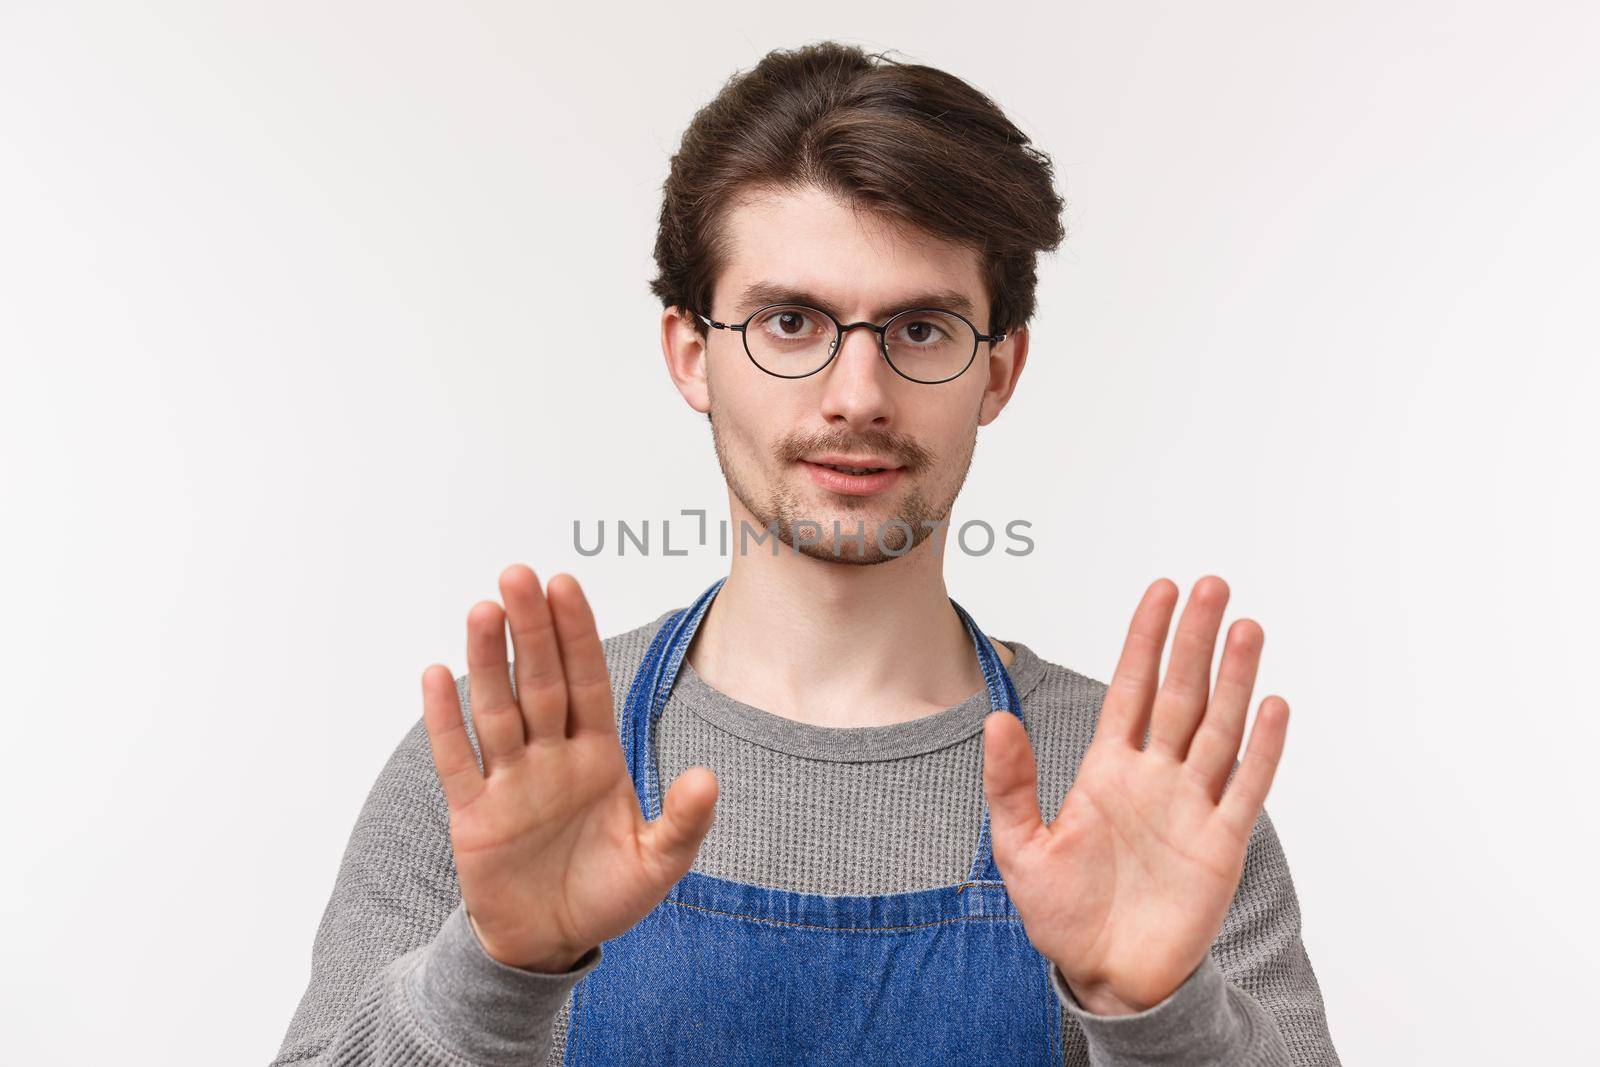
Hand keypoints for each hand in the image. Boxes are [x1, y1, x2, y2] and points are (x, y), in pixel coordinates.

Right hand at [420, 565, 719, 972]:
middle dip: (532, 630)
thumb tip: (707, 778)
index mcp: (597, 755)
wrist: (551, 943)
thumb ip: (683, 821)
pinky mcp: (474, 814)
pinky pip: (457, 760)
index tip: (564, 584)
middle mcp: (551, 756)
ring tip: (483, 610)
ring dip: (489, 662)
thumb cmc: (606, 894)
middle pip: (540, 682)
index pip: (586, 681)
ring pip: (497, 710)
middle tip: (518, 574)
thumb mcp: (659, 863)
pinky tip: (436, 675)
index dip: (576, 634)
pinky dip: (445, 720)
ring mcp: (510, 780)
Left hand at [981, 576, 1289, 1014]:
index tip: (1162, 591)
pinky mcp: (1220, 846)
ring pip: (1220, 728)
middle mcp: (1155, 778)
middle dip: (1195, 640)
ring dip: (1234, 678)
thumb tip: (997, 719)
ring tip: (1247, 627)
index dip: (1145, 640)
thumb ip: (1011, 783)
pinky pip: (1246, 787)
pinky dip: (1261, 747)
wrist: (1105, 977)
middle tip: (1213, 585)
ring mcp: (1191, 807)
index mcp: (1107, 771)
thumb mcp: (1019, 846)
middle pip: (1182, 694)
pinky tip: (1271, 704)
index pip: (1132, 689)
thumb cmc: (1062, 914)